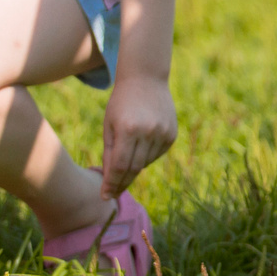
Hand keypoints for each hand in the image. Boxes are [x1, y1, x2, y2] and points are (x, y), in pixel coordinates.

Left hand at [98, 73, 177, 197]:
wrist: (146, 79)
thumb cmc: (121, 103)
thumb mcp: (109, 125)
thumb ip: (110, 153)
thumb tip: (111, 180)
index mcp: (128, 129)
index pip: (119, 166)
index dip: (111, 183)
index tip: (104, 196)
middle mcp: (148, 132)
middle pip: (134, 168)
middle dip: (122, 183)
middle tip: (112, 193)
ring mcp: (163, 133)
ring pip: (145, 163)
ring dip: (133, 167)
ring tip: (124, 160)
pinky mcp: (171, 134)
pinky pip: (156, 154)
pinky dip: (145, 156)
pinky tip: (139, 145)